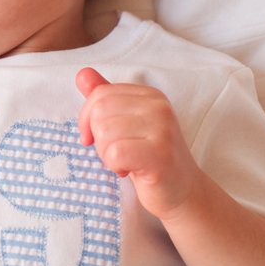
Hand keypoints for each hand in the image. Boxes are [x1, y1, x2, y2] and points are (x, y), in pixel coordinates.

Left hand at [76, 67, 203, 220]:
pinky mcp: (160, 154)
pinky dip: (115, 165)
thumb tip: (82, 74)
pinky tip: (129, 171)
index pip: (100, 93)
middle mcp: (159, 107)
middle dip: (98, 138)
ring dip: (106, 155)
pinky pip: (115, 153)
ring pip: (105, 133)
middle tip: (116, 153)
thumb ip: (106, 98)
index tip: (93, 138)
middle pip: (100, 112)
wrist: (182, 192)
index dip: (87, 118)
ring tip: (126, 162)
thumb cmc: (149, 158)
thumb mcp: (126, 123)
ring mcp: (163, 129)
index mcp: (150, 95)